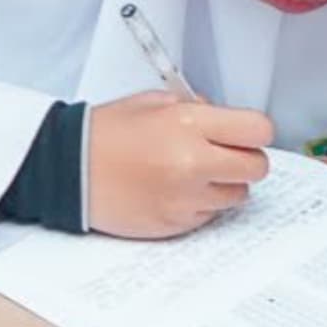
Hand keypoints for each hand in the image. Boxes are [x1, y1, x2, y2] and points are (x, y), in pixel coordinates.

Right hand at [83, 90, 274, 238]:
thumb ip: (195, 108)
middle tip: (224, 154)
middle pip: (257, 167)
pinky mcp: (178, 224)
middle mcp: (193, 162)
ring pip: (238, 195)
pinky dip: (201, 204)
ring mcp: (186, 197)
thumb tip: (224, 120)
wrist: (68, 170)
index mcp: (188, 124)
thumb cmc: (105, 134)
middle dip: (245, 159)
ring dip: (224, 184)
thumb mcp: (151, 103)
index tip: (245, 133)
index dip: (255, 132)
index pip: (258, 130)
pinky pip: (211, 215)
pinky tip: (174, 190)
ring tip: (193, 174)